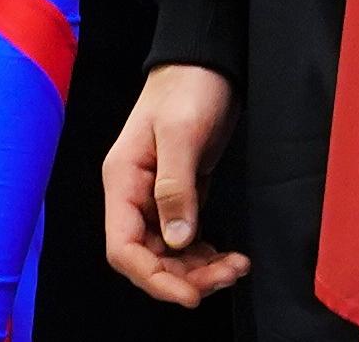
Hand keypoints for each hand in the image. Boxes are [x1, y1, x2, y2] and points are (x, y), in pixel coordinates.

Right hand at [99, 64, 247, 305]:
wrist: (205, 62)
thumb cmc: (188, 87)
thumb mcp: (181, 134)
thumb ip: (176, 188)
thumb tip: (177, 239)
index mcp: (122, 180)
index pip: (123, 247)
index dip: (153, 278)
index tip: (190, 294)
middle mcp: (134, 194)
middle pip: (148, 257)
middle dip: (185, 276)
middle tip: (228, 274)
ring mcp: (156, 196)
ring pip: (169, 253)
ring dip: (199, 269)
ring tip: (236, 266)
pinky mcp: (180, 194)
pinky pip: (184, 238)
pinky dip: (204, 254)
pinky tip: (227, 256)